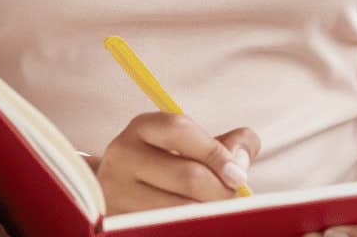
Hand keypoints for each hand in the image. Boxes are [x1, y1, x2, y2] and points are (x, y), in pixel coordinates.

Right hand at [88, 112, 259, 215]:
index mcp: (142, 128)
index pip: (180, 130)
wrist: (122, 192)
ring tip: (214, 211)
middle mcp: (122, 157)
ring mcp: (115, 192)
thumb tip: (240, 161)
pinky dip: (190, 227)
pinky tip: (195, 223)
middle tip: (231, 198)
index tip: (238, 175)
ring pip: (181, 209)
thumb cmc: (169, 165)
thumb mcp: (193, 145)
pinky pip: (165, 228)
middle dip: (221, 190)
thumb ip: (228, 143)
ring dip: (208, 213)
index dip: (216, 152)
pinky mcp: (117, 222)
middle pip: (188, 175)